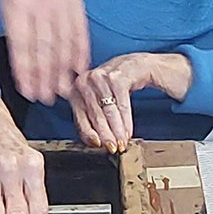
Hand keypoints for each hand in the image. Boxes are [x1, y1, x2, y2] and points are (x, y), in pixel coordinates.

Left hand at [0, 0, 88, 104]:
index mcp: (17, 7)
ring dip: (63, 70)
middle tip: (46, 98)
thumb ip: (16, 38)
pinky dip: (80, 53)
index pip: (22, 45)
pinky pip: (79, 32)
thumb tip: (26, 74)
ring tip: (61, 91)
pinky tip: (78, 70)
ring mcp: (60, 4)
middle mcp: (40, 5)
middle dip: (45, 76)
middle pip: (44, 48)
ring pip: (63, 43)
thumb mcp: (6, 11)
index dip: (26, 71)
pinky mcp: (75, 4)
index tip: (28, 92)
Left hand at [70, 53, 192, 152]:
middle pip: (95, 115)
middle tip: (113, 148)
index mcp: (76, 88)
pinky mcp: (117, 76)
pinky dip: (126, 121)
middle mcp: (85, 80)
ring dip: (117, 130)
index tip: (98, 145)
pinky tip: (128, 131)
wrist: (136, 65)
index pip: (80, 116)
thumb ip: (93, 117)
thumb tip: (95, 141)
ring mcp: (101, 77)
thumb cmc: (115, 85)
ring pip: (109, 111)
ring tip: (122, 142)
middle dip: (106, 135)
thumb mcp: (100, 99)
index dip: (89, 133)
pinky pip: (122, 104)